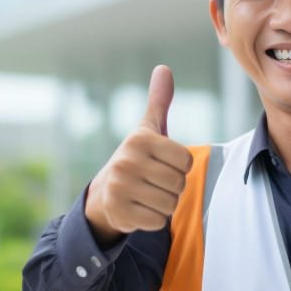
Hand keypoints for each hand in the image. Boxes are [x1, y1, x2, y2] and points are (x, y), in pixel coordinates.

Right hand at [85, 65, 193, 244]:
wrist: (105, 193)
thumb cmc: (137, 158)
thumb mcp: (148, 130)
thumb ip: (159, 102)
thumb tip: (163, 68)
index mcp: (139, 139)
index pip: (185, 160)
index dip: (180, 166)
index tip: (161, 163)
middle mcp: (126, 161)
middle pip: (179, 183)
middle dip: (172, 187)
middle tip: (153, 181)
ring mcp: (120, 187)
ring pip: (170, 204)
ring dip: (164, 204)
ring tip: (146, 195)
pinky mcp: (118, 212)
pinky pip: (157, 222)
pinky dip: (152, 219)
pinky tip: (138, 209)